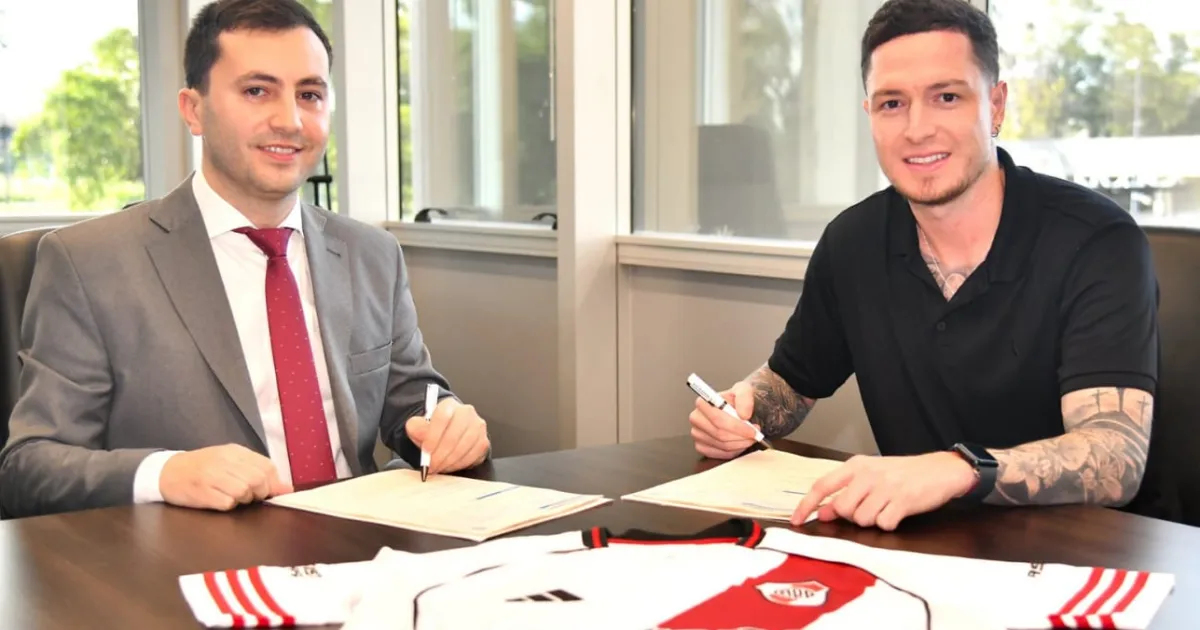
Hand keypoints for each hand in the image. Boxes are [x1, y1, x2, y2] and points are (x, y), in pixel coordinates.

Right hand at [160, 444, 292, 510]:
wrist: (167, 472)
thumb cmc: (203, 468)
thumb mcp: (230, 461)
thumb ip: (257, 471)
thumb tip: (286, 489)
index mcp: (234, 451)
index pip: (267, 466)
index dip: (272, 483)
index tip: (268, 491)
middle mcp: (224, 461)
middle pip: (258, 480)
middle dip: (258, 493)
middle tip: (248, 495)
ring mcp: (211, 476)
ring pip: (244, 491)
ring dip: (243, 499)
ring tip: (231, 496)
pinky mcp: (202, 493)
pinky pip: (227, 503)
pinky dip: (227, 506)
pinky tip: (219, 500)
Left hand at [405, 399, 489, 473]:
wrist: (450, 432)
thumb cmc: (436, 429)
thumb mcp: (420, 426)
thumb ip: (416, 427)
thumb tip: (416, 429)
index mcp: (449, 405)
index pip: (442, 417)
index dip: (433, 436)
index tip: (426, 451)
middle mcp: (466, 412)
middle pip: (453, 435)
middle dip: (440, 455)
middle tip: (431, 465)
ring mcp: (478, 427)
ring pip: (463, 447)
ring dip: (449, 461)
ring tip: (439, 466)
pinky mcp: (483, 441)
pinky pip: (472, 456)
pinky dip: (459, 464)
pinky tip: (450, 465)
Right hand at [688, 380, 759, 459]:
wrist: (735, 407)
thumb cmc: (736, 399)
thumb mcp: (744, 390)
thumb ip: (744, 398)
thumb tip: (743, 414)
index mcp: (703, 403)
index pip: (718, 419)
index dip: (737, 427)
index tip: (752, 429)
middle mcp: (696, 418)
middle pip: (720, 434)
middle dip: (741, 436)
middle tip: (755, 434)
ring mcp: (697, 434)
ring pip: (722, 445)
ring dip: (740, 444)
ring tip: (750, 437)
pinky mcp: (701, 447)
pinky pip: (720, 454)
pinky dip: (734, 451)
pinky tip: (740, 443)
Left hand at [790, 452, 976, 529]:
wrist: (942, 469)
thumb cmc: (904, 473)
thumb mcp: (872, 475)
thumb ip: (846, 491)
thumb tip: (824, 511)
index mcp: (856, 465)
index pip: (823, 485)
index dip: (807, 504)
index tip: (797, 520)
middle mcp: (868, 474)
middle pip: (842, 509)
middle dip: (852, 516)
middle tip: (870, 508)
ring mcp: (886, 487)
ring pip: (862, 519)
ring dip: (872, 521)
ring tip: (886, 508)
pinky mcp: (903, 500)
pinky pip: (884, 524)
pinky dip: (889, 524)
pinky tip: (898, 512)